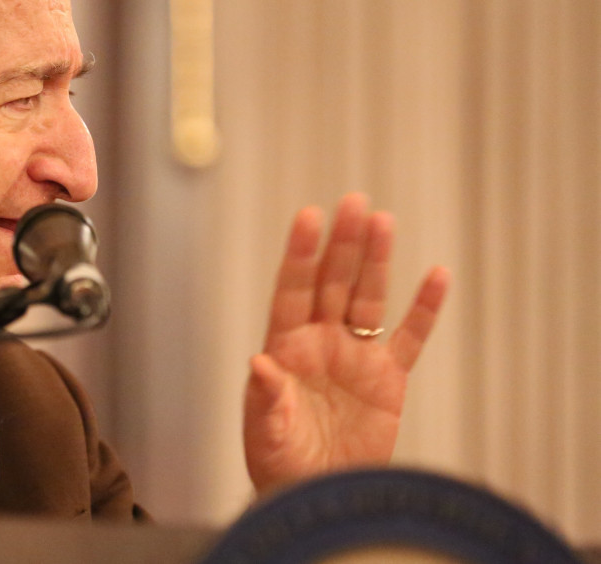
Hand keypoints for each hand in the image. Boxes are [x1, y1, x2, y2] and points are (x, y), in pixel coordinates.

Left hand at [242, 193, 449, 495]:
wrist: (318, 494)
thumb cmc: (280, 464)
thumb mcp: (265, 433)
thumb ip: (266, 397)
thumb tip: (260, 362)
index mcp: (285, 346)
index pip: (293, 289)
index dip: (301, 254)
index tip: (309, 216)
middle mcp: (320, 342)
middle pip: (333, 283)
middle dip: (342, 244)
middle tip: (354, 201)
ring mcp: (356, 357)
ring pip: (368, 298)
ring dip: (376, 262)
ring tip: (382, 221)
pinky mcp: (388, 379)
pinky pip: (410, 338)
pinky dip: (424, 309)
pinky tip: (435, 275)